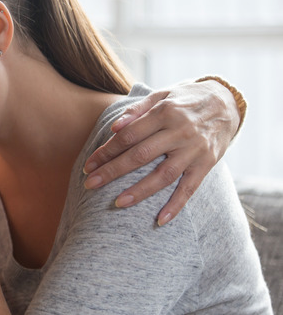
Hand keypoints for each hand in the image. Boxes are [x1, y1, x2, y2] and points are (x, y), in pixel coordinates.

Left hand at [83, 80, 239, 224]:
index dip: (106, 151)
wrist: (227, 102)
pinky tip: (160, 220)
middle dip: (112, 171)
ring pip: (163, 175)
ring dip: (139, 191)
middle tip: (90, 185)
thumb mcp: (161, 95)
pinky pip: (190, 188)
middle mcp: (179, 132)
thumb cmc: (184, 99)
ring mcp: (194, 150)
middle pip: (140, 156)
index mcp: (164, 112)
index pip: (128, 136)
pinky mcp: (207, 164)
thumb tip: (114, 127)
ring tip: (117, 203)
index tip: (88, 165)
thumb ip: (136, 110)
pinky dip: (176, 205)